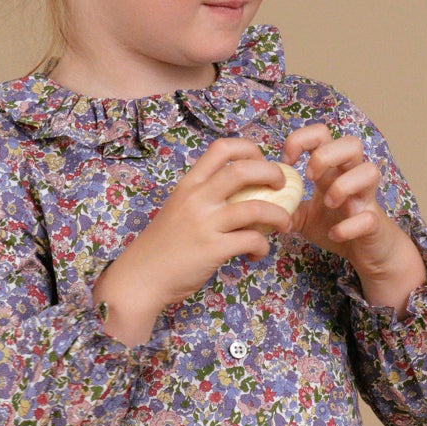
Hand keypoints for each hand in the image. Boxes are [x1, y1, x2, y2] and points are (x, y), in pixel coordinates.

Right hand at [91, 137, 307, 342]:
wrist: (141, 277)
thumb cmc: (162, 246)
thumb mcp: (178, 209)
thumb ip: (203, 198)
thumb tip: (237, 194)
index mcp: (190, 184)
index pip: (222, 148)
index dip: (249, 149)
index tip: (260, 162)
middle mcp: (198, 198)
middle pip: (244, 169)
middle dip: (272, 173)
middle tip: (282, 186)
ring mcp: (206, 223)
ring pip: (257, 207)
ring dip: (279, 215)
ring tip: (285, 224)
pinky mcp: (213, 249)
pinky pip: (252, 240)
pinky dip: (263, 247)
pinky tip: (257, 253)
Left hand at [281, 123, 422, 291]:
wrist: (366, 252)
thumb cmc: (336, 224)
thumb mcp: (303, 215)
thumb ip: (284, 206)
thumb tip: (257, 204)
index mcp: (333, 170)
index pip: (321, 134)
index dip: (300, 140)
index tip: (285, 163)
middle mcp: (352, 177)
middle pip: (351, 143)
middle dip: (326, 156)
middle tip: (310, 178)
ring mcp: (366, 198)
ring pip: (370, 171)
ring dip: (344, 185)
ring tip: (329, 204)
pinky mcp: (374, 223)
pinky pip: (368, 218)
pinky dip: (349, 226)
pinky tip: (336, 234)